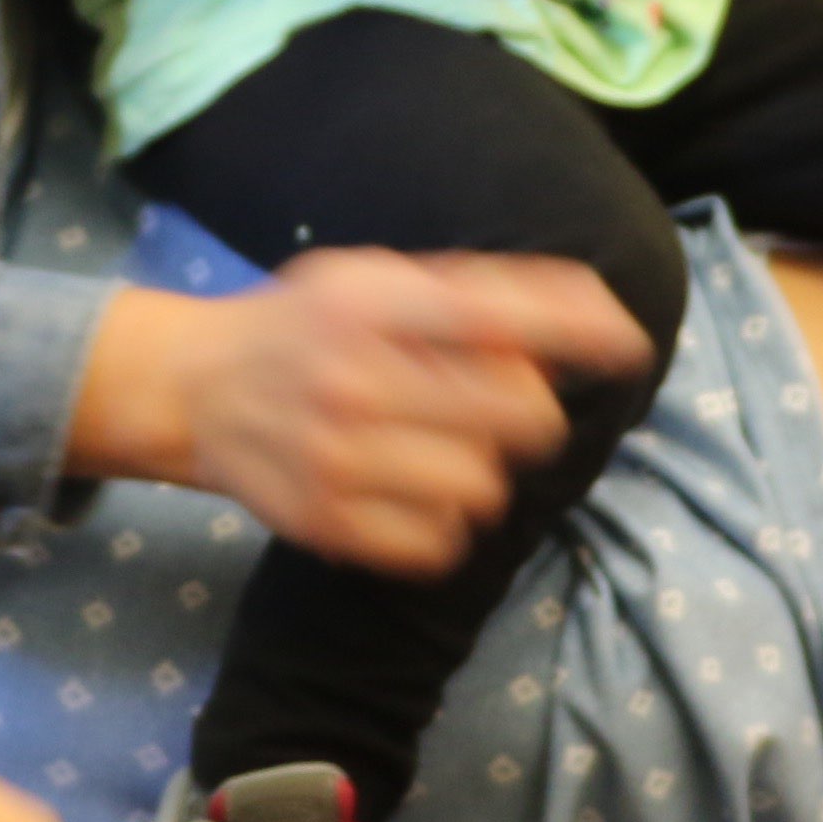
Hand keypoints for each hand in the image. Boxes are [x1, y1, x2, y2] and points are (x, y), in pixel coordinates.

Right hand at [164, 246, 652, 572]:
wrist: (196, 389)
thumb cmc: (310, 326)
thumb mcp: (378, 278)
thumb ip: (477, 296)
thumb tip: (600, 322)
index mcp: (369, 302)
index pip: (502, 316)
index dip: (581, 329)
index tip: (627, 347)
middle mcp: (352, 378)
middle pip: (518, 414)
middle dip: (524, 409)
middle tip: (486, 403)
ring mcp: (336, 458)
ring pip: (485, 487)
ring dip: (481, 470)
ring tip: (436, 446)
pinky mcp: (327, 523)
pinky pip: (441, 543)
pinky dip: (443, 523)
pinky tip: (411, 489)